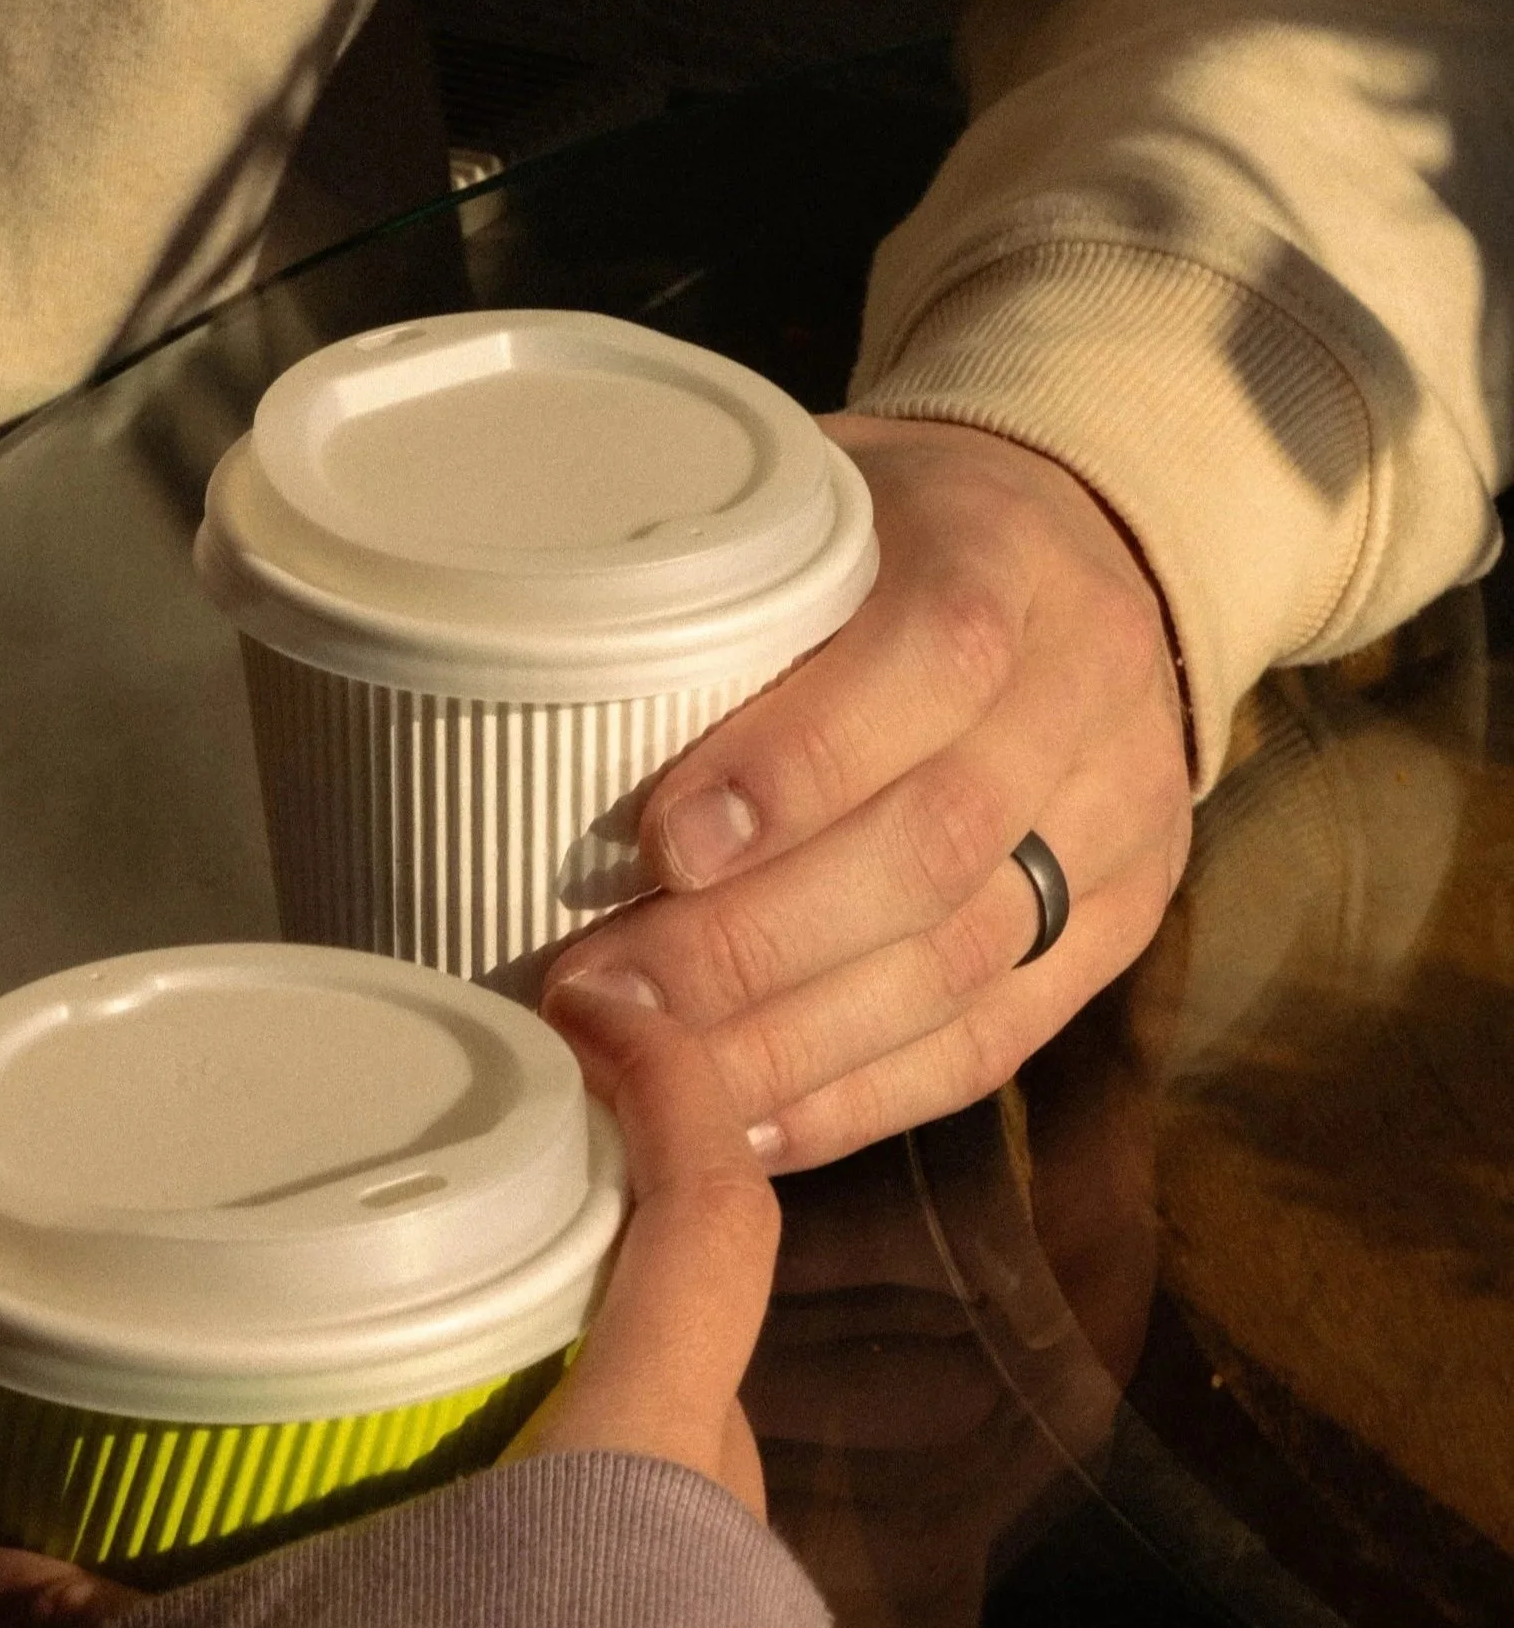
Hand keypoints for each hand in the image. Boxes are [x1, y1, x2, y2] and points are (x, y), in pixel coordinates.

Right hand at [0, 984, 781, 1627]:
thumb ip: (70, 1621)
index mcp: (640, 1442)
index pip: (707, 1216)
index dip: (668, 1090)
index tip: (600, 1015)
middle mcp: (722, 1525)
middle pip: (697, 1353)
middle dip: (604, 1303)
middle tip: (478, 1278)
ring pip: (684, 1492)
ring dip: (592, 1459)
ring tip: (466, 1461)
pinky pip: (671, 1611)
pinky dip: (592, 1587)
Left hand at [539, 416, 1191, 1170]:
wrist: (1084, 564)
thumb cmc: (896, 538)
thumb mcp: (826, 501)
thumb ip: (716, 579)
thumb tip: (510, 669)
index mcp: (1010, 556)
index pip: (933, 658)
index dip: (797, 764)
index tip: (661, 840)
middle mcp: (1086, 696)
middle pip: (936, 846)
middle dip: (751, 942)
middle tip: (600, 989)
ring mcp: (1119, 828)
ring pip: (958, 966)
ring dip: (783, 1042)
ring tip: (645, 1076)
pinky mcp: (1112, 934)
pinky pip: (986, 1044)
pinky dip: (854, 1099)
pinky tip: (741, 1127)